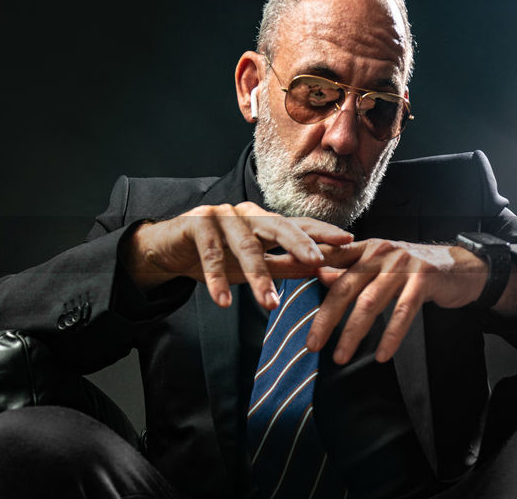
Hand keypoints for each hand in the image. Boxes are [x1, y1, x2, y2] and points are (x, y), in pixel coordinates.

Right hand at [123, 201, 353, 309]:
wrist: (167, 250)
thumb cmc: (216, 258)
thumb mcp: (254, 267)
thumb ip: (287, 266)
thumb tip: (327, 271)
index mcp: (264, 221)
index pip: (298, 225)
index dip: (322, 232)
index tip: (349, 243)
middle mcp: (246, 213)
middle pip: (277, 225)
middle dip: (299, 243)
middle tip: (316, 261)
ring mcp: (221, 215)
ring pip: (245, 244)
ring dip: (257, 275)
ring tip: (268, 303)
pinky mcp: (196, 223)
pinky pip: (210, 253)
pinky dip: (216, 278)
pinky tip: (222, 301)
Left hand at [305, 239, 488, 363]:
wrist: (463, 267)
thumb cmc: (413, 271)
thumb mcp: (379, 266)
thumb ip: (349, 270)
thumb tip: (318, 275)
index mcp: (363, 248)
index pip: (324, 260)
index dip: (297, 270)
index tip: (271, 282)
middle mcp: (379, 252)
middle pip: (342, 288)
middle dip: (324, 320)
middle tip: (311, 345)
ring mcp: (402, 264)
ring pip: (369, 303)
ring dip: (352, 333)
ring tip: (340, 357)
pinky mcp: (423, 279)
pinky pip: (402, 313)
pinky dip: (390, 336)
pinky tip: (380, 355)